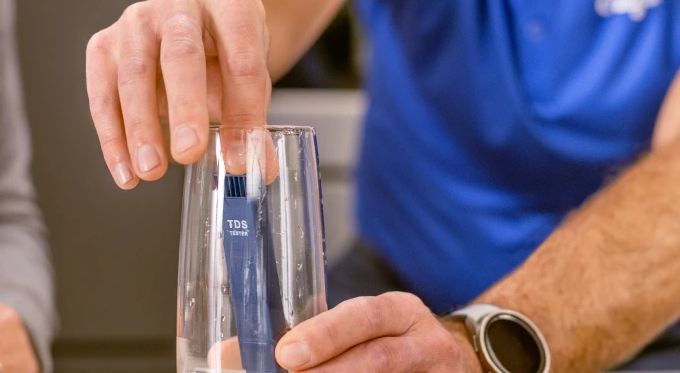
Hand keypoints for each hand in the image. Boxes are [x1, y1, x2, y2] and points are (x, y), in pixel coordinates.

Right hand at [86, 0, 271, 187]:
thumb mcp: (250, 82)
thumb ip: (252, 123)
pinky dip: (111, 136)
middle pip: (181, 53)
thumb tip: (257, 168)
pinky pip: (103, 92)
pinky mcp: (105, 42)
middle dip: (185, 107)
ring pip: (134, 73)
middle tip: (188, 153)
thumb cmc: (225, 53)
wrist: (196, 31)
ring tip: (151, 170)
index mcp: (231, 0)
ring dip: (140, 127)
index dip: (242, 109)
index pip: (242, 57)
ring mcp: (137, 18)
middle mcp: (181, 0)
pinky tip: (125, 170)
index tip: (239, 155)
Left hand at [273, 293, 482, 372]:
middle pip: (379, 357)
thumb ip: (310, 335)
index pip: (364, 316)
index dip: (326, 335)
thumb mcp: (360, 327)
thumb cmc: (390, 341)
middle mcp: (424, 341)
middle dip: (330, 371)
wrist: (452, 362)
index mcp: (399, 311)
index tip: (286, 353)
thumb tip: (227, 354)